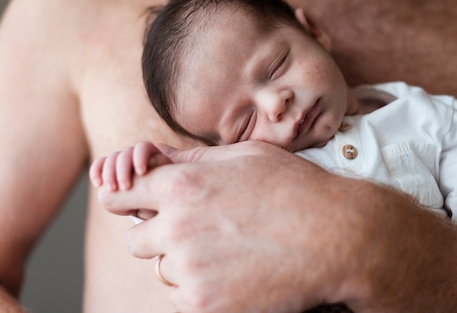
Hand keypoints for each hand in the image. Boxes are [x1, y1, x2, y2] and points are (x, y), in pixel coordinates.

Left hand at [98, 141, 365, 312]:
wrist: (336, 237)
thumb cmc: (294, 188)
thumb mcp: (244, 157)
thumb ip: (192, 160)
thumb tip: (154, 159)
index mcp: (182, 186)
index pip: (119, 195)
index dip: (126, 199)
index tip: (137, 205)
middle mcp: (177, 228)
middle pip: (136, 240)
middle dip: (160, 236)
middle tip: (199, 231)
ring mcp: (189, 271)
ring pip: (164, 270)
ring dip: (185, 264)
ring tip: (230, 251)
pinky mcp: (205, 305)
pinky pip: (183, 298)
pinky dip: (202, 289)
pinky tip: (236, 272)